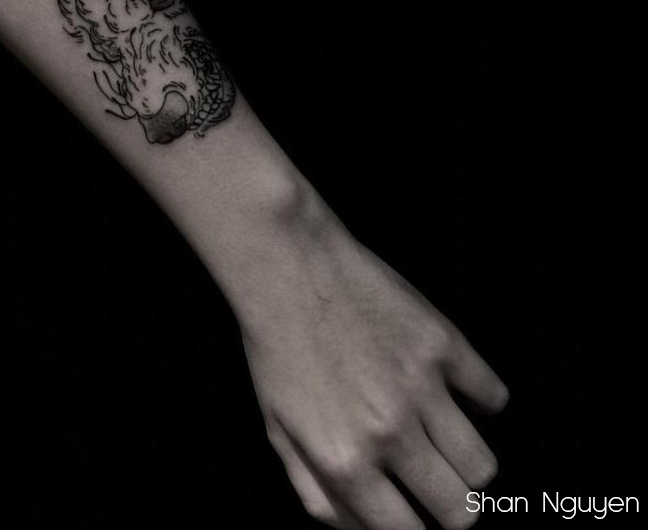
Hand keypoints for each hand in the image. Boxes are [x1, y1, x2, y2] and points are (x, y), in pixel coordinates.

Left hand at [237, 221, 508, 529]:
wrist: (288, 267)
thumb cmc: (276, 346)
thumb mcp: (277, 429)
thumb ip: (316, 492)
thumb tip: (358, 527)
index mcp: (344, 462)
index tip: (419, 516)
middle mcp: (388, 433)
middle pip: (460, 510)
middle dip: (452, 506)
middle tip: (439, 484)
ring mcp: (421, 388)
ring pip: (482, 464)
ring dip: (467, 461)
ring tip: (445, 439)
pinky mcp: (443, 344)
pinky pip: (494, 396)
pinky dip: (481, 400)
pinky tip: (455, 390)